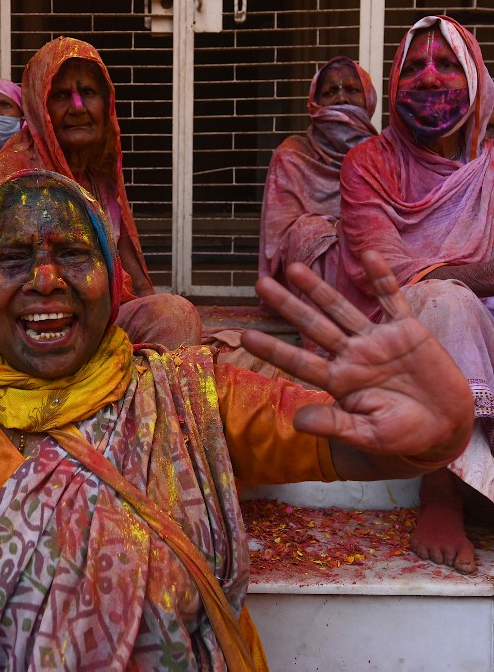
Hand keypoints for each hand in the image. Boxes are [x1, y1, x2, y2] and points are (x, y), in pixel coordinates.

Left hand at [241, 251, 472, 461]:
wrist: (445, 427)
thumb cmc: (402, 435)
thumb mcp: (368, 435)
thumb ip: (335, 426)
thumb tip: (297, 422)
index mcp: (339, 381)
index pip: (298, 362)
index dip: (273, 349)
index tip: (245, 336)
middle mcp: (352, 356)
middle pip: (313, 326)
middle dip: (288, 305)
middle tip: (260, 284)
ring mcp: (378, 341)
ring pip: (342, 309)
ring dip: (319, 289)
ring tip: (293, 268)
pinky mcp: (408, 331)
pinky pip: (392, 300)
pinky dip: (382, 278)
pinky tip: (368, 255)